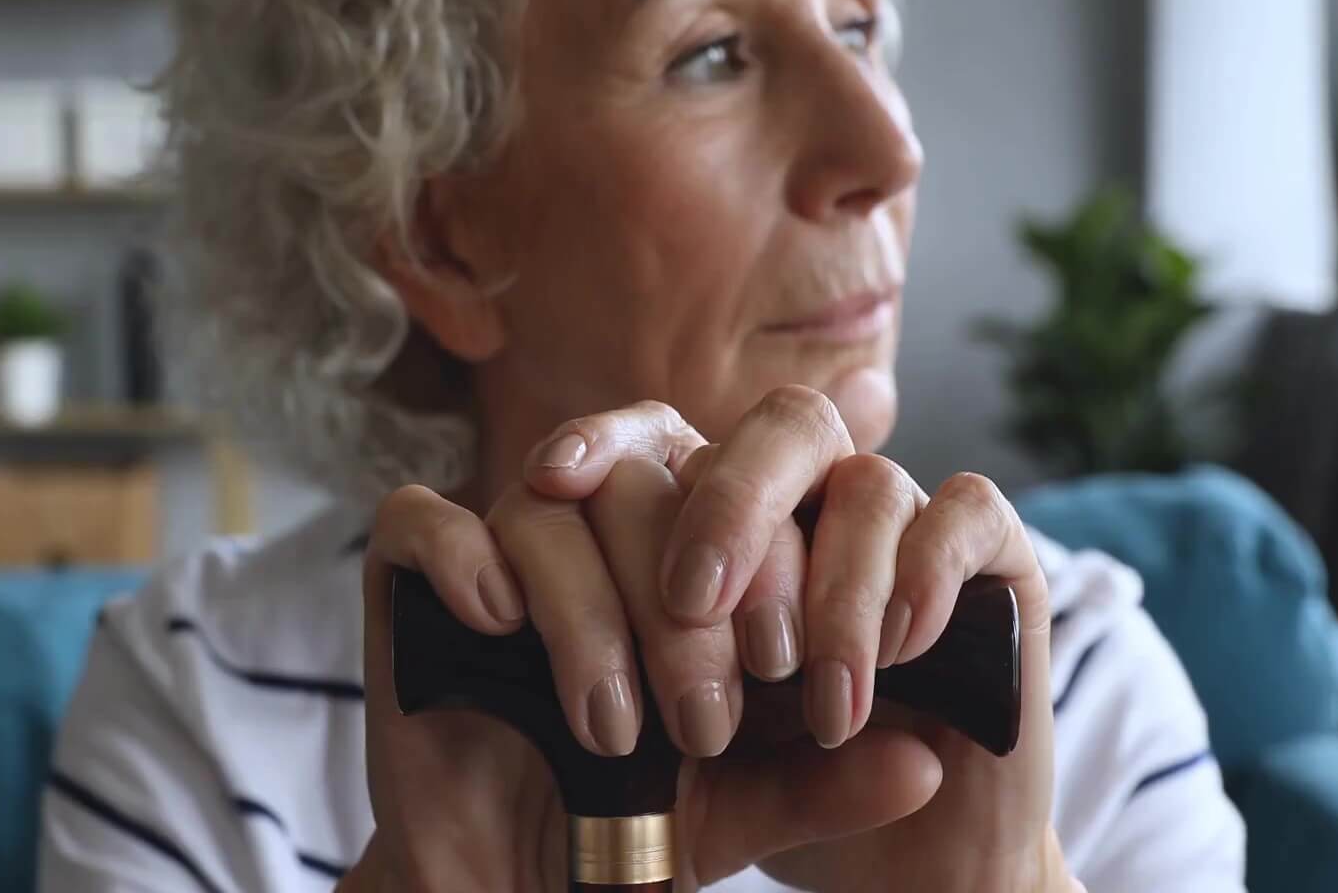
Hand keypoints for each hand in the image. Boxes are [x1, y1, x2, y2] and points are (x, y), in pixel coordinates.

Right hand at [356, 394, 945, 891]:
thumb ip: (828, 780)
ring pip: (545, 508)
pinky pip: (421, 523)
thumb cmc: (632, 826)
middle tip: (705, 719)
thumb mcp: (744, 805)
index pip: (736, 485)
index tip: (792, 667)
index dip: (774, 557)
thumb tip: (928, 766)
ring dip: (588, 613)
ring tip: (613, 728)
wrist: (511, 884)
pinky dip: (461, 557)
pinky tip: (499, 622)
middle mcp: (593, 530)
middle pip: (646, 488)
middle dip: (686, 607)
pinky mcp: (409, 582)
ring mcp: (497, 547)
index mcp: (684, 551)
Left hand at [526, 385, 1078, 892]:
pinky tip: (898, 648)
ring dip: (831, 590)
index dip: (609, 437)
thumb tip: (503, 603)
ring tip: (813, 699)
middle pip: (776, 430)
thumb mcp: (670, 737)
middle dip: (728, 506)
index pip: (671, 433)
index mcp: (729, 520)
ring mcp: (910, 522)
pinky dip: (927, 572)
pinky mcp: (995, 559)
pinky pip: (968, 512)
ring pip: (868, 482)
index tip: (548, 479)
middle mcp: (818, 501)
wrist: (908, 870)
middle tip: (693, 600)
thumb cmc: (775, 787)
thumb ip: (608, 668)